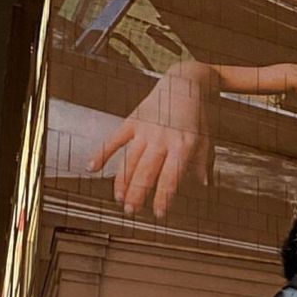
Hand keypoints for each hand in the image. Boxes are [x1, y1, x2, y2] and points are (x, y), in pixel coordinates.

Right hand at [86, 65, 211, 217]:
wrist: (184, 82)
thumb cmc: (196, 116)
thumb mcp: (204, 140)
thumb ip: (202, 163)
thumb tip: (203, 183)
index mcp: (183, 146)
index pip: (170, 178)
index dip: (163, 198)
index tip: (158, 214)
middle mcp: (162, 138)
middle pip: (146, 172)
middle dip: (138, 194)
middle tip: (132, 211)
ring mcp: (145, 129)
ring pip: (130, 160)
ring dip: (122, 182)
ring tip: (119, 199)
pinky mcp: (133, 120)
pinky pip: (115, 139)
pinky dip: (102, 153)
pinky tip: (92, 168)